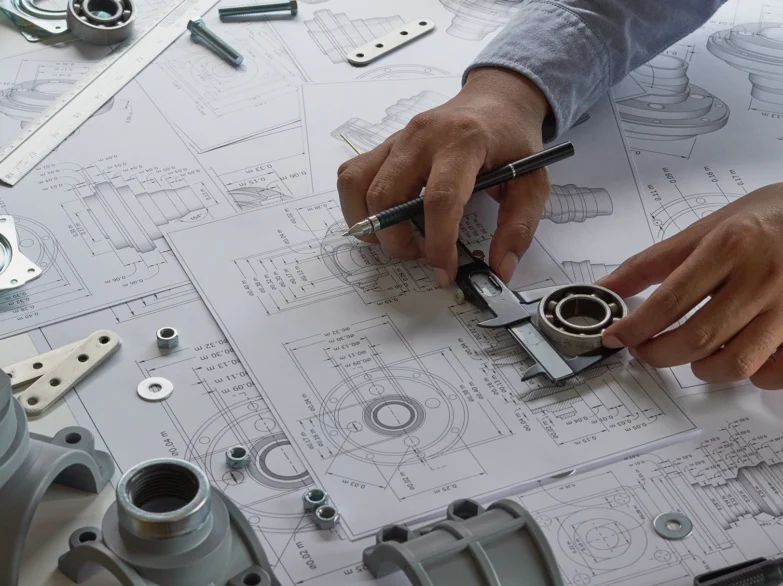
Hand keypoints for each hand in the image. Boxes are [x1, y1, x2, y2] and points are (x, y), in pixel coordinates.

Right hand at [336, 67, 551, 286]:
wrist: (496, 100)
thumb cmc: (512, 140)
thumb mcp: (533, 181)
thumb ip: (519, 227)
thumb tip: (500, 269)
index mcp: (463, 142)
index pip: (439, 198)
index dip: (438, 242)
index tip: (445, 270)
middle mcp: (422, 136)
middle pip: (387, 196)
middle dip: (397, 241)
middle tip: (421, 255)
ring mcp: (397, 138)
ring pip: (358, 186)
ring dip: (370, 226)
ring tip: (396, 240)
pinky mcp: (384, 145)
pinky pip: (351, 176)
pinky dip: (356, 205)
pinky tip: (382, 219)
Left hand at [597, 183, 782, 388]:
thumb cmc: (766, 219)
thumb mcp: (707, 227)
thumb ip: (653, 261)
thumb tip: (607, 287)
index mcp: (729, 247)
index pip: (669, 302)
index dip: (634, 328)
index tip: (614, 337)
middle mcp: (762, 278)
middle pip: (697, 339)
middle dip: (658, 353)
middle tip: (645, 350)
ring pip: (735, 364)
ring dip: (702, 368)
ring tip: (692, 354)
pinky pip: (775, 374)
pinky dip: (751, 376)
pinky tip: (738, 355)